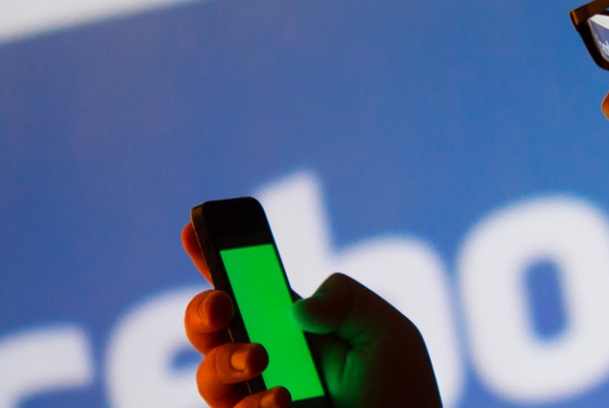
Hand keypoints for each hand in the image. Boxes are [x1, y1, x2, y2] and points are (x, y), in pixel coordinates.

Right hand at [182, 224, 442, 406]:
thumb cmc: (402, 395)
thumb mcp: (390, 335)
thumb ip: (350, 302)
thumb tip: (299, 307)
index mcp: (297, 327)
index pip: (247, 289)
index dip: (214, 258)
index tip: (192, 232)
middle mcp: (269, 361)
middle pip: (209, 329)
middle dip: (202, 311)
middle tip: (222, 306)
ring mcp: (258, 399)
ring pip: (209, 377)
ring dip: (226, 362)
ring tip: (261, 362)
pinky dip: (255, 405)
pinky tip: (282, 401)